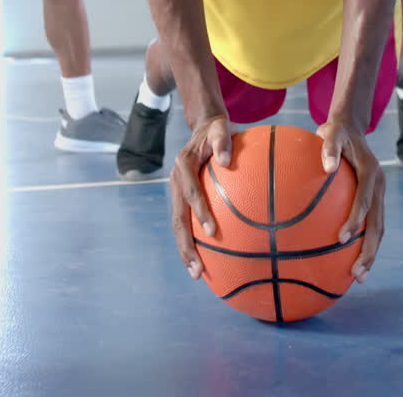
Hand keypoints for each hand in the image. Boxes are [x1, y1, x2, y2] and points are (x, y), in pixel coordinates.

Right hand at [169, 116, 233, 279]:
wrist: (202, 128)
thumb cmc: (216, 130)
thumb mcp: (220, 127)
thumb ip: (223, 141)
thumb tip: (227, 160)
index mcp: (183, 167)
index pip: (190, 194)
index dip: (199, 212)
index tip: (211, 232)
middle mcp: (176, 183)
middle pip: (178, 220)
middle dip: (186, 246)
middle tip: (198, 269)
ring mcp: (177, 193)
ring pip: (179, 226)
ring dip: (186, 251)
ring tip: (198, 274)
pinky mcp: (182, 199)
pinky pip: (187, 224)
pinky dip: (194, 242)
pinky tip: (208, 261)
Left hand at [316, 121, 384, 283]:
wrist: (352, 128)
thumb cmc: (336, 132)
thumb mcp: (331, 132)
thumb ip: (328, 148)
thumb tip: (327, 167)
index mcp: (371, 173)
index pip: (364, 201)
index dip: (355, 220)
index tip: (341, 238)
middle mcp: (379, 186)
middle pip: (378, 224)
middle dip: (369, 250)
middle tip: (357, 273)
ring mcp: (379, 194)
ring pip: (379, 229)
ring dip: (371, 253)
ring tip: (359, 277)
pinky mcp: (374, 200)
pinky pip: (372, 225)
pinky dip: (365, 244)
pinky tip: (350, 260)